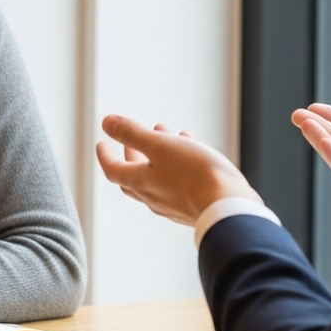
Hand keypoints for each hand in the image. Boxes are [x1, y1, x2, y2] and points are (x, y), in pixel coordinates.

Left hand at [96, 115, 260, 225]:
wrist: (228, 208)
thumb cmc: (195, 175)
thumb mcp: (161, 145)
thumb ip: (133, 133)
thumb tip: (107, 122)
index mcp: (141, 182)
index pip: (112, 170)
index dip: (105, 155)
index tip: (102, 143)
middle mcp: (153, 197)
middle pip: (133, 177)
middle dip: (131, 155)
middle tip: (131, 141)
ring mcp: (173, 204)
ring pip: (157, 178)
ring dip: (157, 156)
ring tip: (166, 134)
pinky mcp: (192, 206)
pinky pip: (177, 183)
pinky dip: (176, 164)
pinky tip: (190, 149)